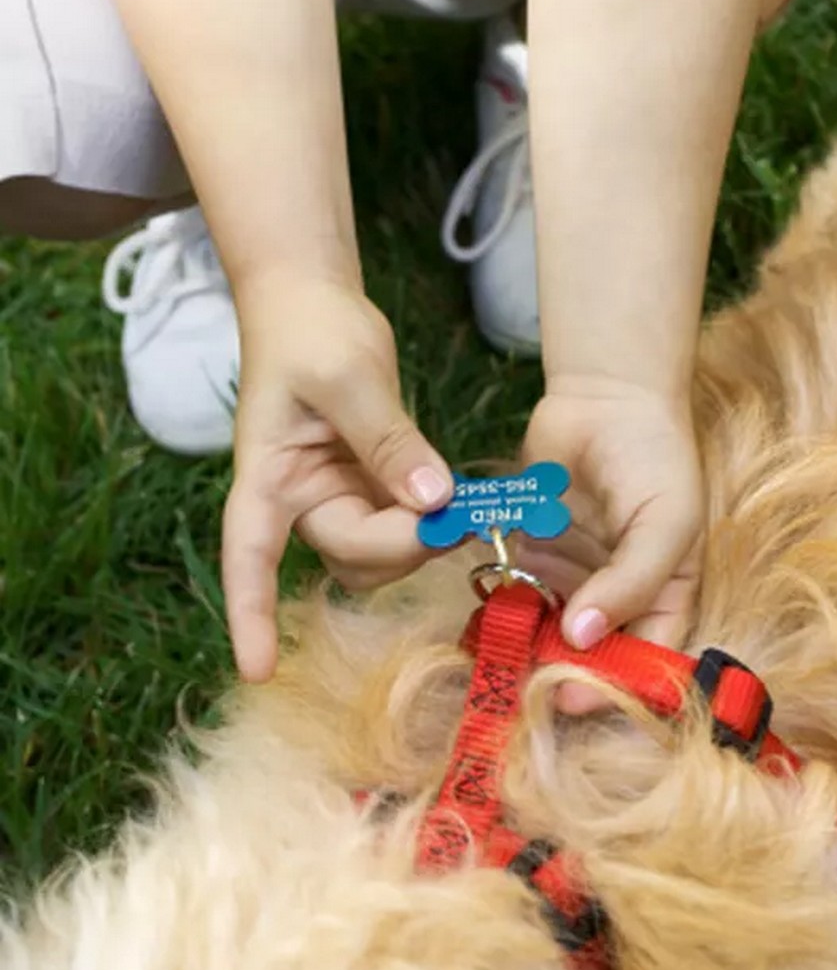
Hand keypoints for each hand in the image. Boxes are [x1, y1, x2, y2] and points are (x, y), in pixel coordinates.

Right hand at [222, 284, 450, 683]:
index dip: (251, 616)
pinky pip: (403, 526)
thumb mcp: (350, 377)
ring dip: (420, 536)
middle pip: (349, 556)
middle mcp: (298, 502)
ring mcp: (337, 497)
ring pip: (381, 554)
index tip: (257, 670)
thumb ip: (390, 442)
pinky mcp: (371, 487)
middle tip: (451, 507)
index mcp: (267, 480)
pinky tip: (455, 497)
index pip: (248, 559)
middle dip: (400, 542)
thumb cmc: (309, 331)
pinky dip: (432, 518)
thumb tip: (433, 501)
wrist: (312, 299)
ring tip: (451, 493)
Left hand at [518, 378, 703, 708]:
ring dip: (524, 647)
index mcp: (665, 598)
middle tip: (524, 689)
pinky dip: (498, 607)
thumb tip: (584, 637)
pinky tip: (478, 621)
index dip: (614, 689)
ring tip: (497, 661)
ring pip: (547, 631)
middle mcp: (618, 599)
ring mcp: (573, 579)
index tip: (574, 701)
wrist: (605, 397)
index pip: (645, 662)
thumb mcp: (665, 521)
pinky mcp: (532, 554)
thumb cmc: (654, 458)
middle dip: (560, 674)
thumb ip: (631, 581)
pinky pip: (513, 592)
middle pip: (592, 657)